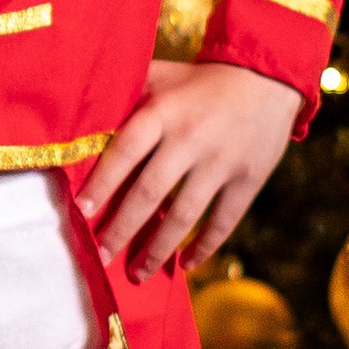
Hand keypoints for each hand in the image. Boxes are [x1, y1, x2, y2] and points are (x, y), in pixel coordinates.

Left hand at [76, 58, 301, 284]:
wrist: (267, 76)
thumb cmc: (201, 81)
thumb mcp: (162, 76)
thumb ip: (127, 94)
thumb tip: (82, 117)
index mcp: (164, 112)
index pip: (125, 152)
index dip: (102, 183)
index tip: (80, 211)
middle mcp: (191, 139)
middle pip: (149, 193)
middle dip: (122, 229)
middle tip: (101, 255)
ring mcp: (222, 162)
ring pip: (184, 215)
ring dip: (158, 249)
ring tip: (137, 273)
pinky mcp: (249, 179)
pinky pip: (223, 221)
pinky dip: (204, 247)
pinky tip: (186, 264)